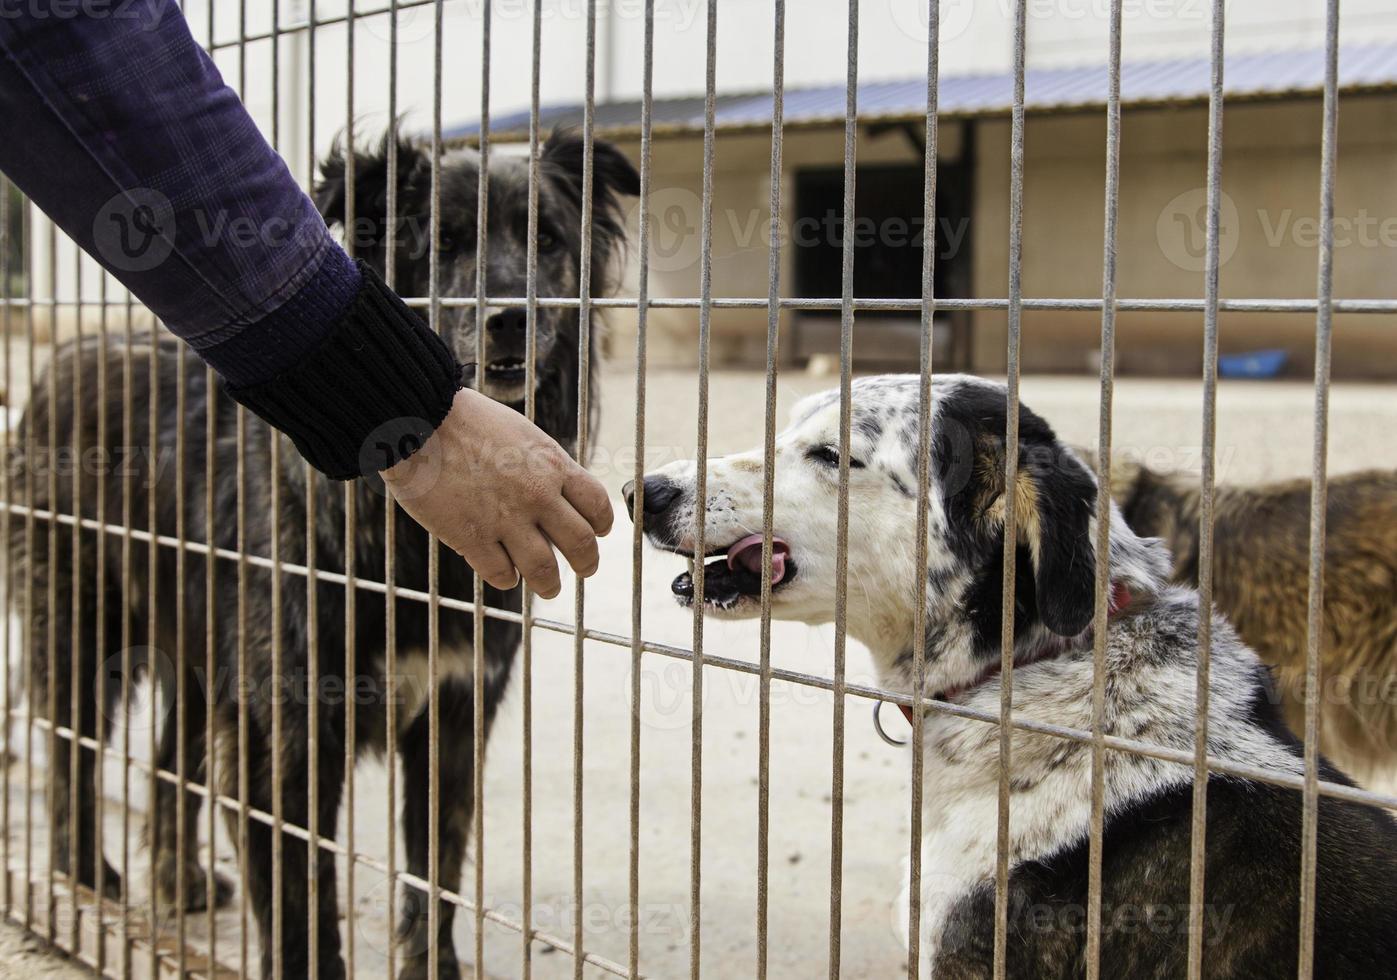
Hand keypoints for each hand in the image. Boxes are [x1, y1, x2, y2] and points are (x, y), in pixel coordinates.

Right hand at [380, 387, 612, 597]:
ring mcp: (505, 519)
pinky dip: (506, 578)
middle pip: (581, 544)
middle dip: (588, 563)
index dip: (602, 525)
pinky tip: (505, 574)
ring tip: (548, 587)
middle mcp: (536, 495)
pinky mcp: (471, 538)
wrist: (418, 420)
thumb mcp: (521, 434)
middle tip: (585, 569)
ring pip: (544, 570)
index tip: (598, 532)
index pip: (597, 505)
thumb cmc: (465, 420)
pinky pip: (501, 574)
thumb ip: (543, 465)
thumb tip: (557, 492)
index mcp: (552, 465)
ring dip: (550, 584)